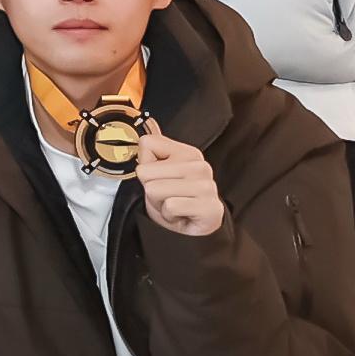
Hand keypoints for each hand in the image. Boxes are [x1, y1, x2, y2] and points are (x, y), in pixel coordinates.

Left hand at [130, 120, 227, 236]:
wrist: (193, 229)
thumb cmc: (176, 200)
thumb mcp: (159, 172)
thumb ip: (153, 150)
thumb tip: (148, 126)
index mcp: (188, 153)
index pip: (147, 143)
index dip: (145, 165)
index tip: (159, 177)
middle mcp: (200, 166)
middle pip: (145, 171)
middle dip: (150, 188)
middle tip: (166, 196)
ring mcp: (207, 186)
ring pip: (154, 189)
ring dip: (159, 203)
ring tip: (173, 205)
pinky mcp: (209, 206)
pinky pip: (169, 206)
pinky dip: (169, 215)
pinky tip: (180, 215)